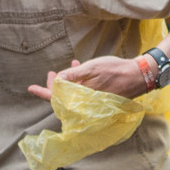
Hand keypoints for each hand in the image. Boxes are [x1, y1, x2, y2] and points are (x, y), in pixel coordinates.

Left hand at [28, 56, 151, 99]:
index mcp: (81, 97)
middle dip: (55, 85)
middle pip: (62, 98)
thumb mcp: (92, 68)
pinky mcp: (99, 99)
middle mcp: (85, 103)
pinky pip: (83, 93)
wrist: (138, 76)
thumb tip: (57, 81)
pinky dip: (78, 83)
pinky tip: (80, 69)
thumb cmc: (115, 70)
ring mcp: (92, 102)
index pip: (55, 98)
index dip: (43, 92)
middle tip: (51, 73)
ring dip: (67, 82)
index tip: (31, 88)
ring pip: (73, 94)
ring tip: (68, 66)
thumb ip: (73, 75)